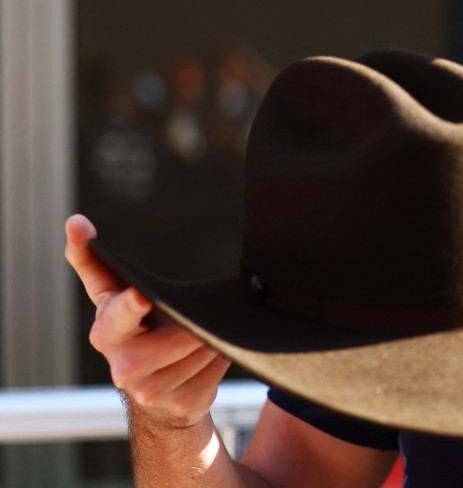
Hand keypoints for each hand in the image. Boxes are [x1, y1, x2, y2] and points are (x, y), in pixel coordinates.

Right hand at [64, 214, 230, 427]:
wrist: (155, 388)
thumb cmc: (136, 327)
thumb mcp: (116, 296)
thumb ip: (95, 262)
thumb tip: (76, 222)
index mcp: (107, 333)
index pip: (117, 317)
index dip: (130, 307)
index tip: (142, 295)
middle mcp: (124, 367)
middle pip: (175, 338)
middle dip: (192, 326)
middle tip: (204, 316)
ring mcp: (152, 391)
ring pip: (200, 352)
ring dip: (212, 337)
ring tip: (210, 329)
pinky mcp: (182, 404)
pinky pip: (216, 370)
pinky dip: (221, 355)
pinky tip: (215, 350)